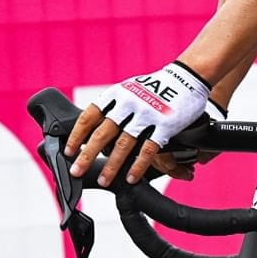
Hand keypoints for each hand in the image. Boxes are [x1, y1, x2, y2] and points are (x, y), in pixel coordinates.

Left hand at [66, 62, 213, 185]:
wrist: (187, 77)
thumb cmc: (156, 86)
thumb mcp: (129, 89)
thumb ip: (112, 107)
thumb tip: (92, 129)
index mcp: (117, 95)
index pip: (90, 116)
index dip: (77, 135)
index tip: (69, 151)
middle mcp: (129, 104)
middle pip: (103, 133)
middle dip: (87, 155)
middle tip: (76, 171)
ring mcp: (148, 115)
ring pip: (125, 144)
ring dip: (112, 165)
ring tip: (104, 180)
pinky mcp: (166, 125)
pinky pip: (149, 149)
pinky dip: (139, 165)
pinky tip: (132, 177)